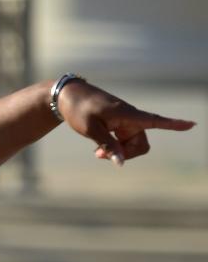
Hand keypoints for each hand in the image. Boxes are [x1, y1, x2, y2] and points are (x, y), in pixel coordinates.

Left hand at [57, 80, 194, 165]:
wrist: (69, 98)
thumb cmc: (79, 110)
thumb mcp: (90, 129)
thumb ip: (107, 145)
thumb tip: (121, 163)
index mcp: (127, 114)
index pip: (155, 121)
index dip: (174, 125)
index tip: (192, 125)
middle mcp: (131, 118)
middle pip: (140, 145)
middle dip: (126, 154)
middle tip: (100, 156)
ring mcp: (126, 122)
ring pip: (132, 146)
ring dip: (118, 153)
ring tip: (97, 153)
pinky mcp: (119, 126)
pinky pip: (124, 142)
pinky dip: (114, 148)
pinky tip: (99, 151)